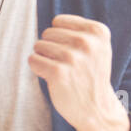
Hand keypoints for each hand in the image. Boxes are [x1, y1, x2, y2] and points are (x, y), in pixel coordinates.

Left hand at [28, 14, 129, 130]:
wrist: (96, 108)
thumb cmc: (90, 74)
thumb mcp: (97, 47)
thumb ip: (79, 30)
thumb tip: (53, 22)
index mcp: (98, 32)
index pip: (58, 21)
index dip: (59, 37)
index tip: (74, 51)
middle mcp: (87, 42)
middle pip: (47, 33)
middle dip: (51, 48)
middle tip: (67, 65)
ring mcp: (73, 58)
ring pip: (38, 46)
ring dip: (45, 59)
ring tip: (61, 71)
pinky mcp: (58, 73)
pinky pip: (33, 60)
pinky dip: (38, 68)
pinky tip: (52, 78)